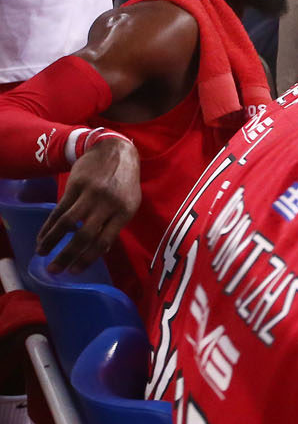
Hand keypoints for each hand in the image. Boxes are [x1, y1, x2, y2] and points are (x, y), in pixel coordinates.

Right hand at [39, 138, 140, 268]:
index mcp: (124, 212)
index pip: (104, 241)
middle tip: (54, 270)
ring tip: (41, 253)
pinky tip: (43, 236)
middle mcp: (108, 204)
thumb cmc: (124, 182)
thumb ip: (115, 225)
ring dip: (52, 241)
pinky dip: (49, 225)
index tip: (75, 271)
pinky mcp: (75, 185)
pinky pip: (59, 209)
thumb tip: (99, 251)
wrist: (116, 151)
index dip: (88, 258)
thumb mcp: (129, 203)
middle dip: (67, 256)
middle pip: (84, 235)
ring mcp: (91, 194)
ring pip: (67, 223)